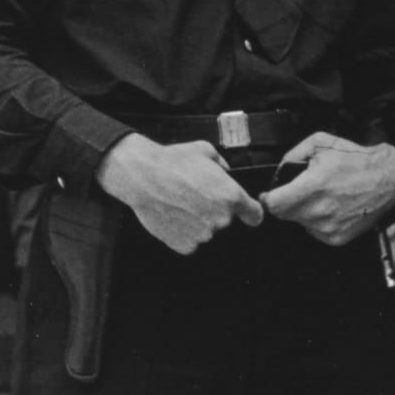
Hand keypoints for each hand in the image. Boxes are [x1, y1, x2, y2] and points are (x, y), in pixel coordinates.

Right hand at [96, 134, 263, 253]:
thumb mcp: (203, 150)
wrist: (140, 176)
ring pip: (206, 231)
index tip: (241, 210)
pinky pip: (189, 241)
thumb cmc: (170, 161)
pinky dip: (182, 232)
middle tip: (193, 196)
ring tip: (178, 204)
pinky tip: (171, 215)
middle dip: (213, 211)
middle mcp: (221, 219)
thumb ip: (222, 164)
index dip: (248, 211)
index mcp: (232, 197)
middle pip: (225, 221)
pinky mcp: (185, 245)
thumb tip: (226, 172)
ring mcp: (203, 235)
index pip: (255, 215)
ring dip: (197, 222)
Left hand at [259, 134, 394, 246]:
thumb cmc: (354, 159)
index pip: (275, 204)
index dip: (267, 199)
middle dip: (283, 203)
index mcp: (314, 187)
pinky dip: (315, 221)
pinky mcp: (338, 238)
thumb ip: (292, 155)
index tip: (268, 194)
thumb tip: (277, 172)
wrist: (388, 180)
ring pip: (298, 222)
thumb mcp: (319, 143)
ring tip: (318, 197)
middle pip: (283, 214)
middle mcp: (320, 211)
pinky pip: (314, 231)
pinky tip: (329, 207)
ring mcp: (330, 228)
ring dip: (300, 212)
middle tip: (296, 191)